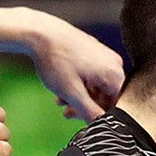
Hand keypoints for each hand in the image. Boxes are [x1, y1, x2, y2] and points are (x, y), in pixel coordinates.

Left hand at [10, 9, 125, 119]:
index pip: (116, 105)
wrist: (39, 31)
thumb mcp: (72, 93)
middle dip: (86, 107)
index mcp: (115, 74)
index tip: (81, 120)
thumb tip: (101, 124)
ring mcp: (103, 55)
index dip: (99, 116)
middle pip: (106, 95)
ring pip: (96, 85)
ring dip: (80, 96)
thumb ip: (90, 113)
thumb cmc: (56, 60)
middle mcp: (114, 63)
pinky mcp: (91, 50)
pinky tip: (62, 88)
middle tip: (67, 113)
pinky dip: (79, 83)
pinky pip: (91, 74)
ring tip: (60, 101)